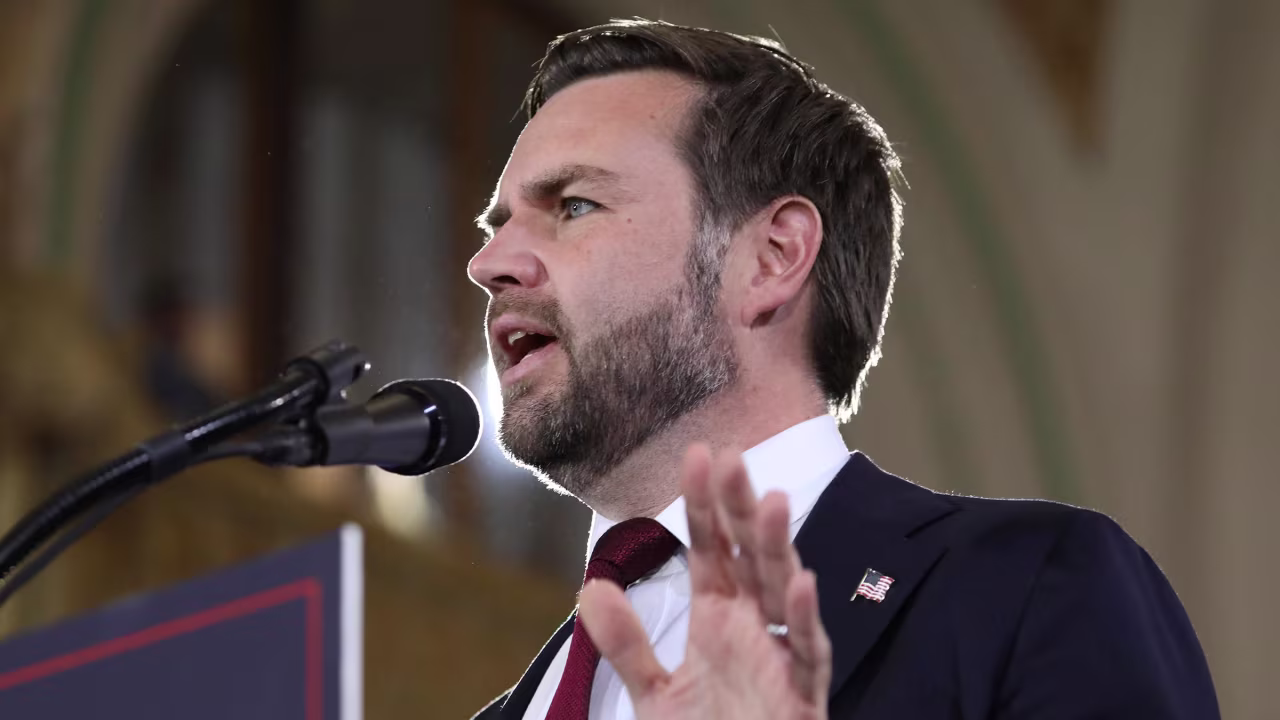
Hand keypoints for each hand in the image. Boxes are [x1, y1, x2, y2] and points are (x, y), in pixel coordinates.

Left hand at [578, 444, 830, 718]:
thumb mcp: (654, 696)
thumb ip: (627, 643)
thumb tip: (590, 586)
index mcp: (720, 621)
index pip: (713, 552)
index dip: (704, 507)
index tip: (696, 457)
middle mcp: (754, 630)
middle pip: (750, 558)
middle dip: (740, 510)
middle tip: (730, 459)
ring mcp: (780, 661)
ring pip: (785, 594)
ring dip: (778, 550)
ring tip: (770, 501)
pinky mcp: (803, 698)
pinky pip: (809, 656)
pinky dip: (808, 622)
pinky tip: (803, 586)